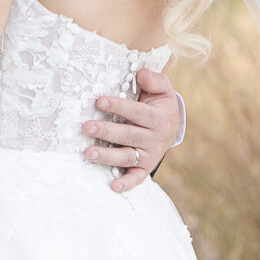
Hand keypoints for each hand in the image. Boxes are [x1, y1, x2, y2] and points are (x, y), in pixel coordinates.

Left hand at [83, 66, 184, 192]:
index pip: (136, 111)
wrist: (172, 126)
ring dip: (108, 156)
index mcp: (158, 117)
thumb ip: (154, 79)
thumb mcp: (163, 89)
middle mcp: (154, 137)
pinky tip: (113, 186)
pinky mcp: (145, 166)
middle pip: (128, 134)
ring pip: (128, 156)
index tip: (99, 101)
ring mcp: (149, 154)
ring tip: (88, 153)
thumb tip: (140, 73)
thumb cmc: (159, 104)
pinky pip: (137, 177)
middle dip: (106, 130)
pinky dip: (126, 183)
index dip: (118, 106)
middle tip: (86, 126)